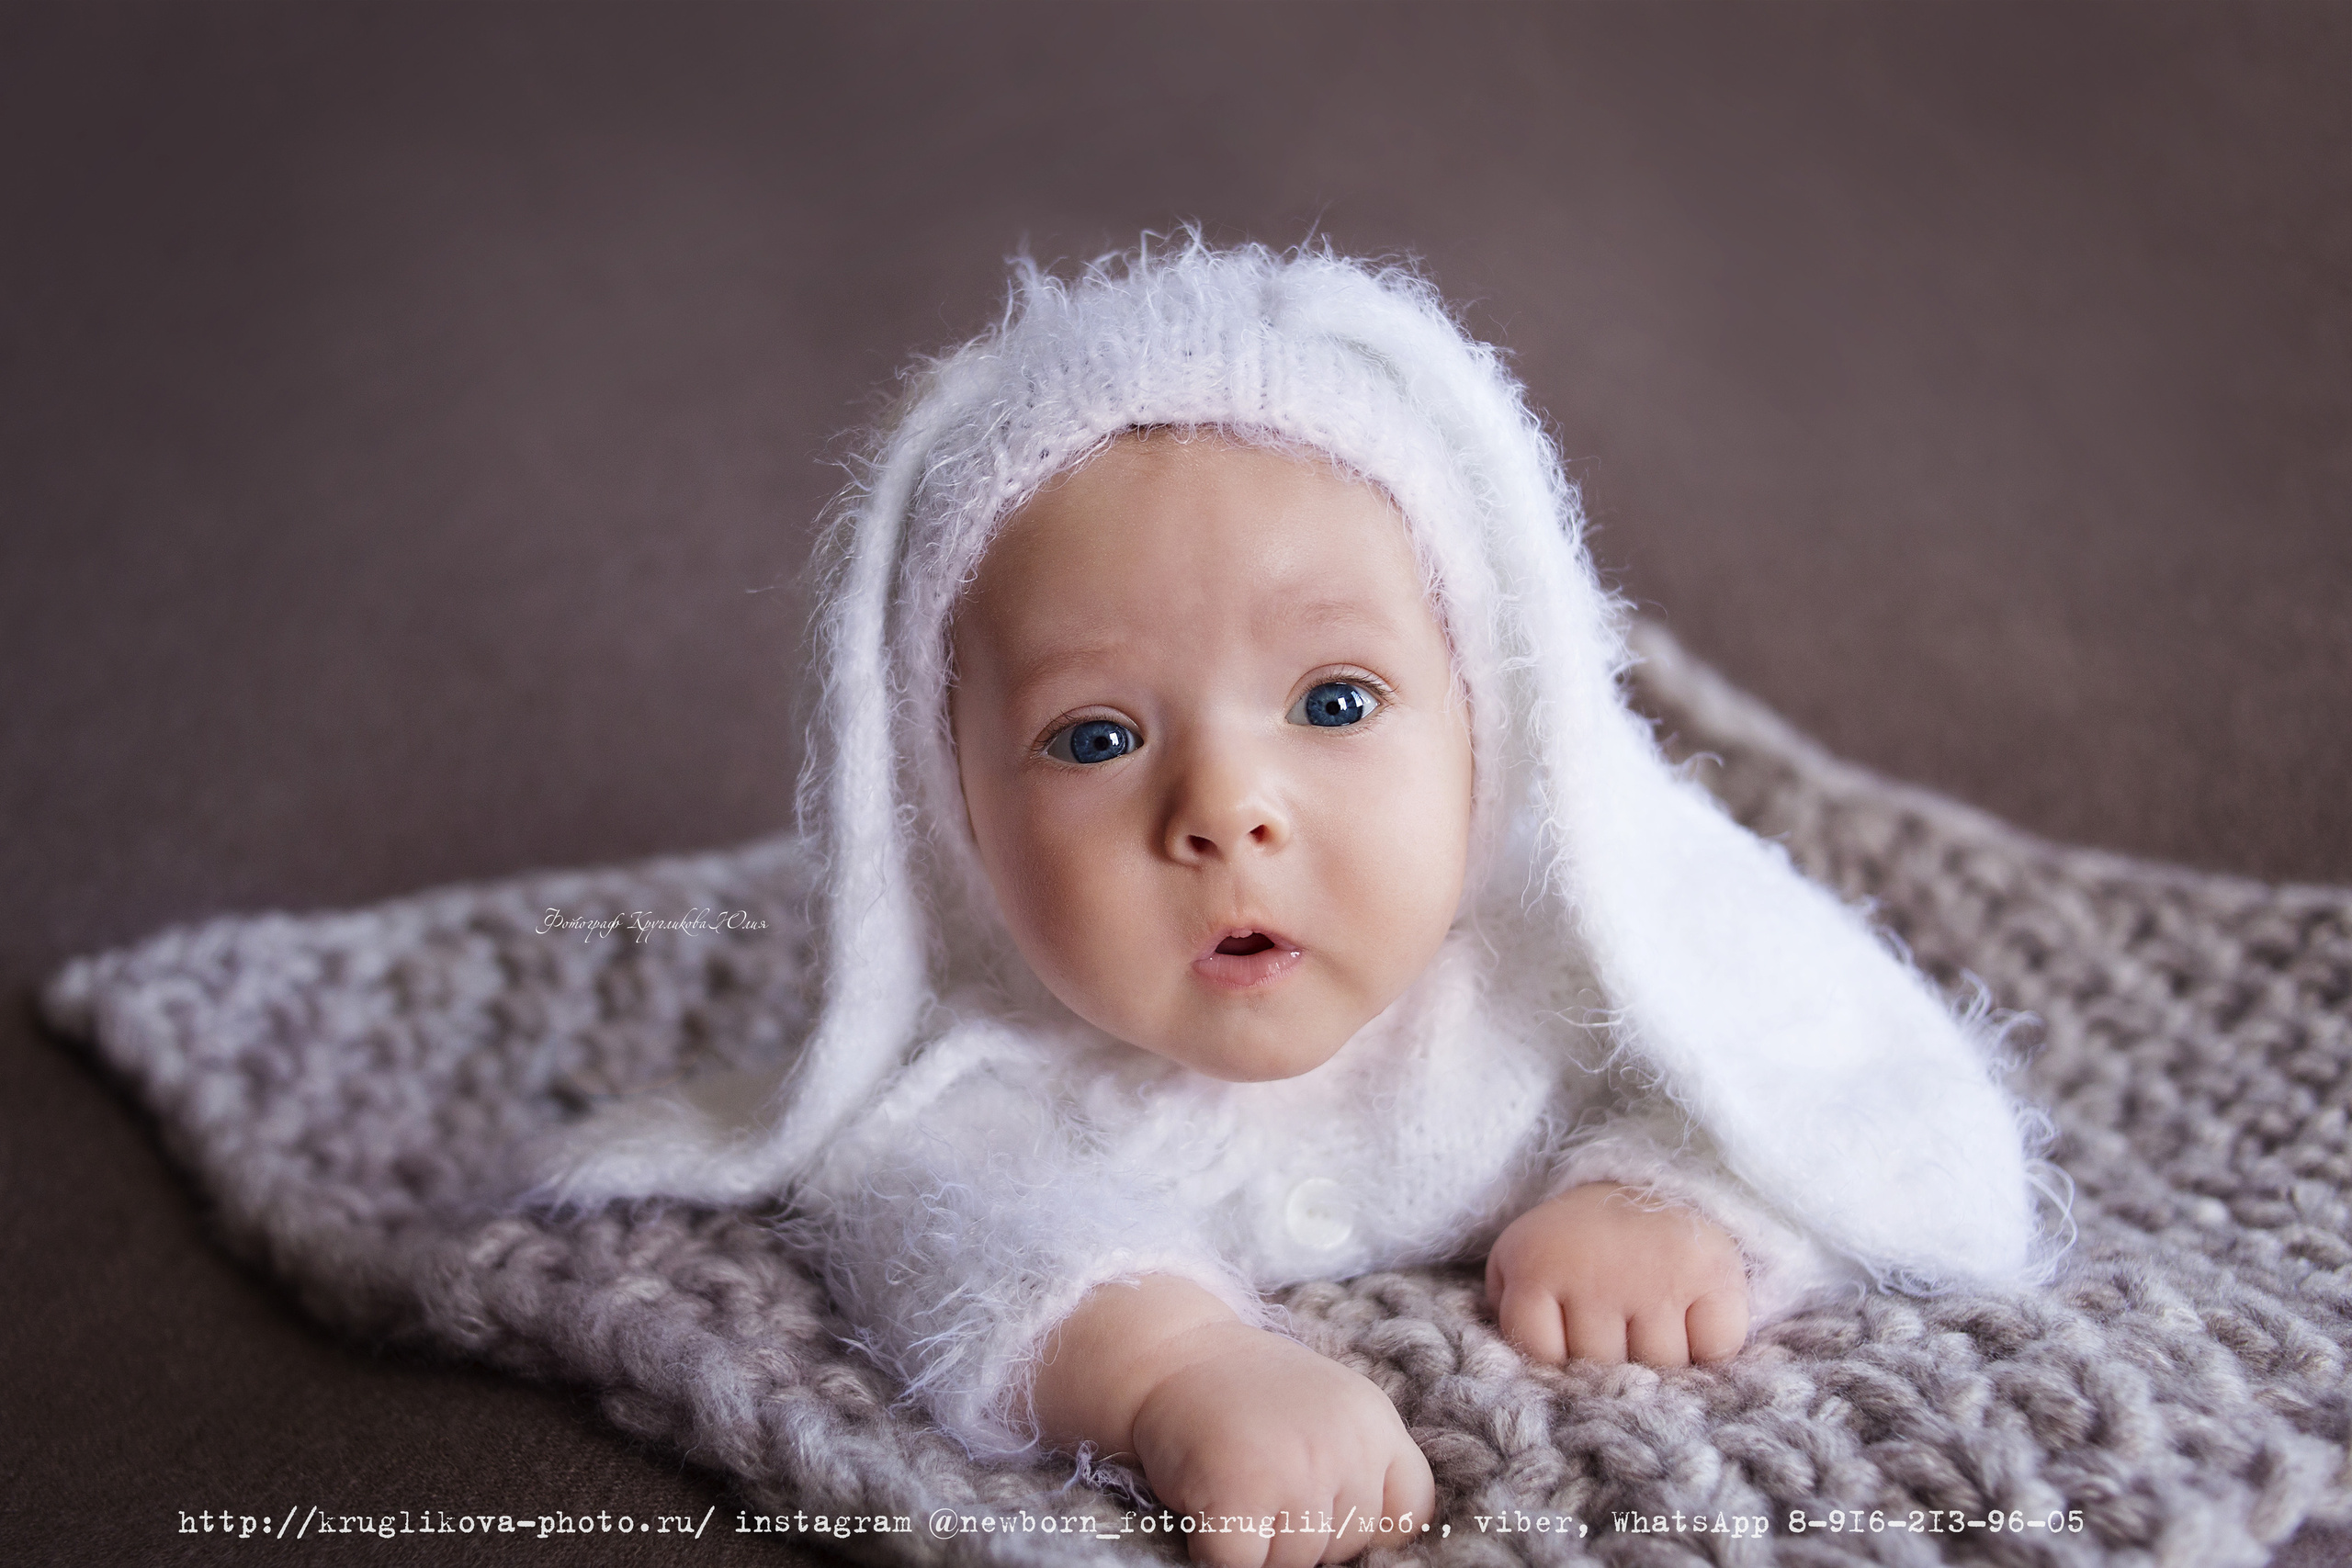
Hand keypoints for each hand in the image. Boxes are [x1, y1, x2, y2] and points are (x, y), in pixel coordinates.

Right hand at [1034, 1278, 1433, 1567]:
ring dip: (1261, 1543)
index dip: (1367, 1525)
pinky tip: (1209, 1506)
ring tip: (1236, 1486)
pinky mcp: (1239, 1495)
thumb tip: (1373, 1542)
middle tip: (1262, 1480)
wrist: (1168, 1354)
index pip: (1408, 1515)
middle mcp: (1346, 1447)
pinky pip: (1243, 1566)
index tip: (1325, 1505)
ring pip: (1297, 1562)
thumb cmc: (1244, 1393)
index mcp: (1374, 1423)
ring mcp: (1295, 1473)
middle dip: (1305, 1531)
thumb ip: (1360, 1463)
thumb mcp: (1328, 1410)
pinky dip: (1218, 1550)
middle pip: (1347, 1546)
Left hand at [1484, 1182, 1749, 1365]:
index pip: (1540, 1353)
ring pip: (1660, 1368)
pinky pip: (1717, 1350)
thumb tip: (1526, 1379)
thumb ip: (1511, 1314)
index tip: (1565, 1328)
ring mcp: (1658, 1276)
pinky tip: (1691, 1319)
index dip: (1556, 1352)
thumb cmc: (1578, 1245)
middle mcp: (1597, 1270)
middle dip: (1607, 1358)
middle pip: (1601, 1366)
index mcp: (1539, 1264)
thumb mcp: (1520, 1263)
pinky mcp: (1715, 1276)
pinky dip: (1710, 1347)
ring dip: (1659, 1358)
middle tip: (1614, 1320)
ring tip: (1650, 1318)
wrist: (1646, 1184)